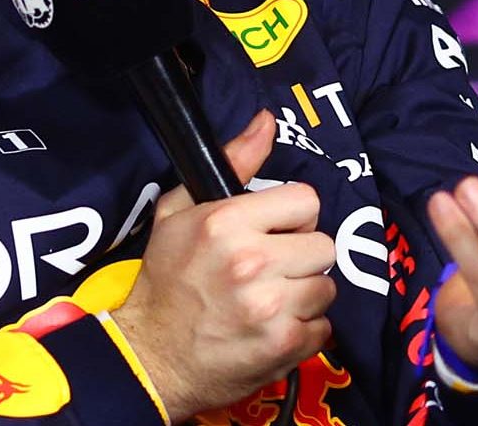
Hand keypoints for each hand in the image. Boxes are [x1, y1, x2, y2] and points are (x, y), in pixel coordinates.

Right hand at [112, 110, 335, 421]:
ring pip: (327, 286)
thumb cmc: (166, 280)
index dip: (292, 217)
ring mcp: (271, 307)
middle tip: (274, 268)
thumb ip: (232, 162)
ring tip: (272, 300)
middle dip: (302, 255)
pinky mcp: (284, 345)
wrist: (151, 356)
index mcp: (227, 222)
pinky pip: (324, 327)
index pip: (307, 200)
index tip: (274, 231)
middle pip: (324, 244)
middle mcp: (252, 261)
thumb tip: (267, 120)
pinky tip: (273, 328)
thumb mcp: (179, 211)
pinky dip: (304, 330)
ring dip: (304, 293)